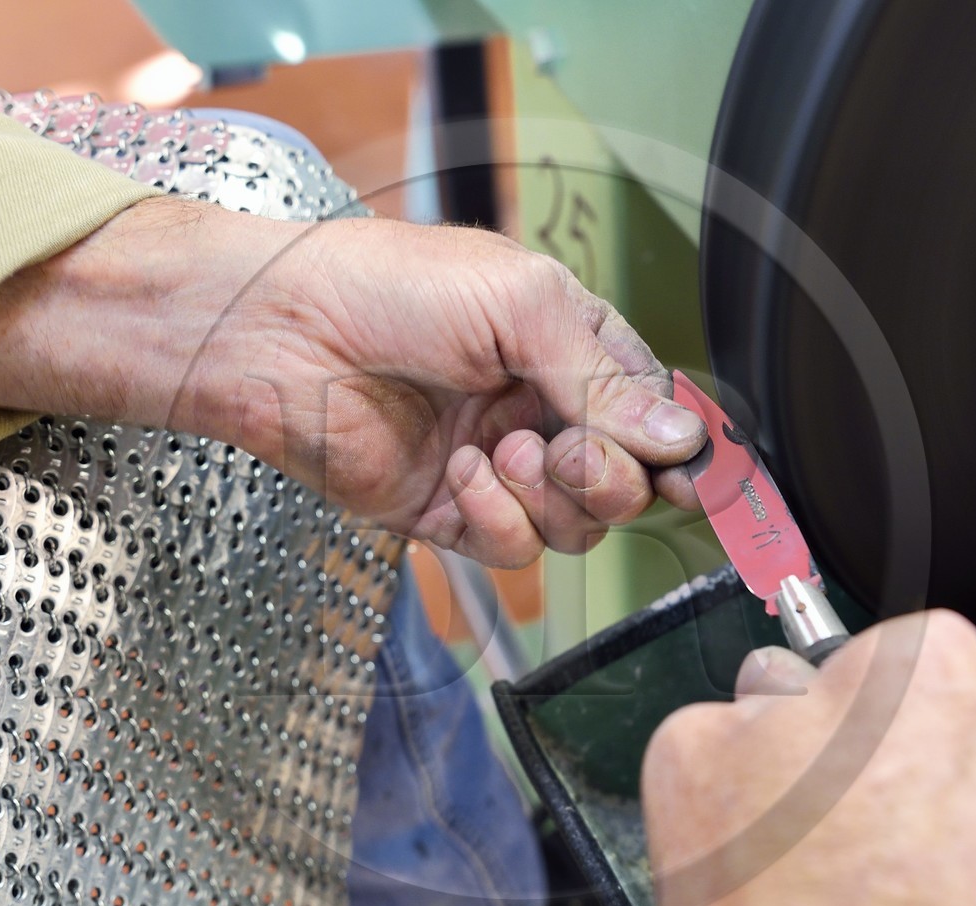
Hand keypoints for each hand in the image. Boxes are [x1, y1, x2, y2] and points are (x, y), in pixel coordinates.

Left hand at [0, 198, 704, 566]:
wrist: (282, 331)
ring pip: (573, 526)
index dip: (678, 449)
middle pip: (624, 484)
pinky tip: (462, 473)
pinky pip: (509, 549)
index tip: (693, 472)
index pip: (651, 415)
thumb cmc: (388, 287)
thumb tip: (682, 436)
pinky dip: (497, 519)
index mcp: (565, 348)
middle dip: (611, 476)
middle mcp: (537, 411)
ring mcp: (495, 467)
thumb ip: (605, 379)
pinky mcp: (447, 513)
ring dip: (550, 496)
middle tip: (572, 450)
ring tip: (503, 449)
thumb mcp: (521, 305)